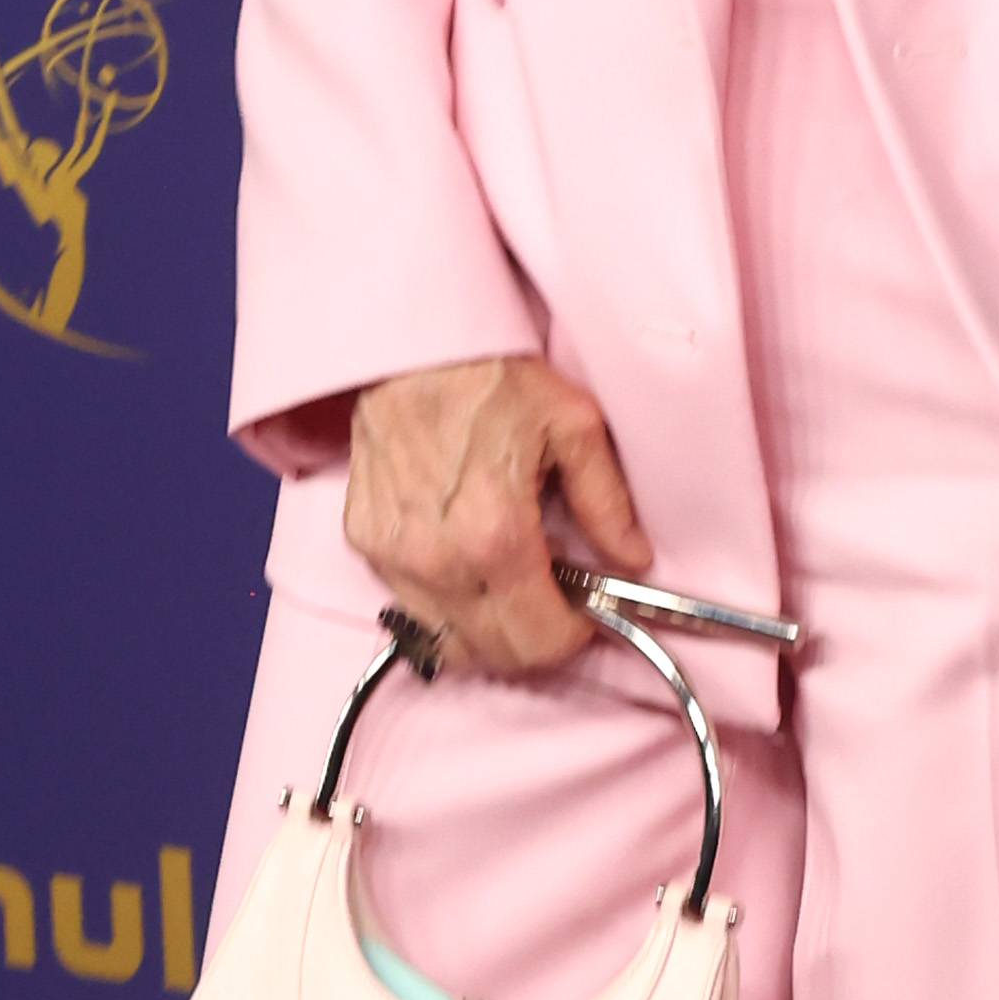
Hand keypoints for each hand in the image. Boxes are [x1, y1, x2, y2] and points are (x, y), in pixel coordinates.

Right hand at [341, 355, 651, 675]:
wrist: (410, 345)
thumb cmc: (489, 376)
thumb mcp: (573, 427)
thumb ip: (608, 503)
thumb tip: (633, 557)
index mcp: (496, 535)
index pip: (539, 641)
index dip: (572, 635)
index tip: (582, 612)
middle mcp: (438, 560)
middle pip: (495, 655)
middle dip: (533, 638)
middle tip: (552, 597)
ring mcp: (395, 557)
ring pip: (448, 641)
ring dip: (487, 628)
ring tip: (508, 577)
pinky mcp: (366, 543)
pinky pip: (410, 606)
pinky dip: (445, 601)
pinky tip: (465, 558)